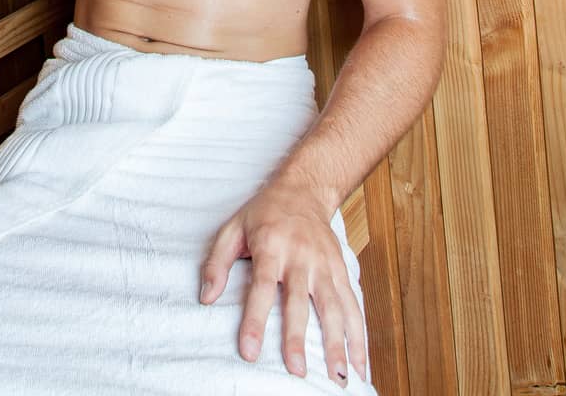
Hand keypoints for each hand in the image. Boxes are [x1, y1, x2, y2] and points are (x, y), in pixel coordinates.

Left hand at [199, 181, 367, 385]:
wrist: (304, 189)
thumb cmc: (264, 213)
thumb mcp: (232, 228)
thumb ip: (217, 263)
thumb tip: (206, 298)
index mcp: (271, 246)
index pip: (261, 287)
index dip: (255, 320)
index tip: (250, 351)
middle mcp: (301, 256)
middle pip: (299, 301)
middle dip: (298, 338)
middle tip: (297, 370)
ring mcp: (324, 263)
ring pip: (333, 305)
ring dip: (338, 342)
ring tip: (339, 377)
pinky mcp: (341, 268)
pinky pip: (352, 304)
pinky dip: (358, 335)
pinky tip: (359, 363)